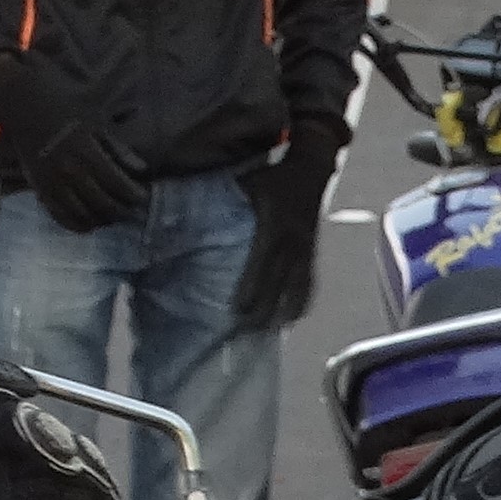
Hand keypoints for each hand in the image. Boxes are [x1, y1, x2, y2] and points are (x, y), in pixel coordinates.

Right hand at [0, 56, 145, 232]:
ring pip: (83, 216)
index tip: (143, 198)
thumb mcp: (97, 123)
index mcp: (88, 154)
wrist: (25, 109)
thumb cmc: (66, 110)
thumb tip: (142, 170)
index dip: (134, 196)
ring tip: (112, 217)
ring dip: (101, 221)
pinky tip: (89, 224)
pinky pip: (60, 217)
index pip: (118, 185)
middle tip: (131, 211)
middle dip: (122, 212)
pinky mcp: (40, 190)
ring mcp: (53, 184)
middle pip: (103, 205)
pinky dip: (77, 225)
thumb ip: (119, 149)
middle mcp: (71, 173)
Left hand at [232, 123, 342, 327]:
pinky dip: (300, 303)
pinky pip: (310, 284)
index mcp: (274, 225)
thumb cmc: (273, 175)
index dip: (251, 290)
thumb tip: (187, 214)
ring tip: (268, 332)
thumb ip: (224, 200)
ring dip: (284, 313)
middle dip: (264, 312)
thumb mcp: (246, 181)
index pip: (262, 265)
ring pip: (299, 290)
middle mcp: (293, 241)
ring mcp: (307, 249)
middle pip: (280, 286)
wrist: (313, 166)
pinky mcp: (313, 253)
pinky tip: (290, 318)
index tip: (237, 311)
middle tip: (246, 333)